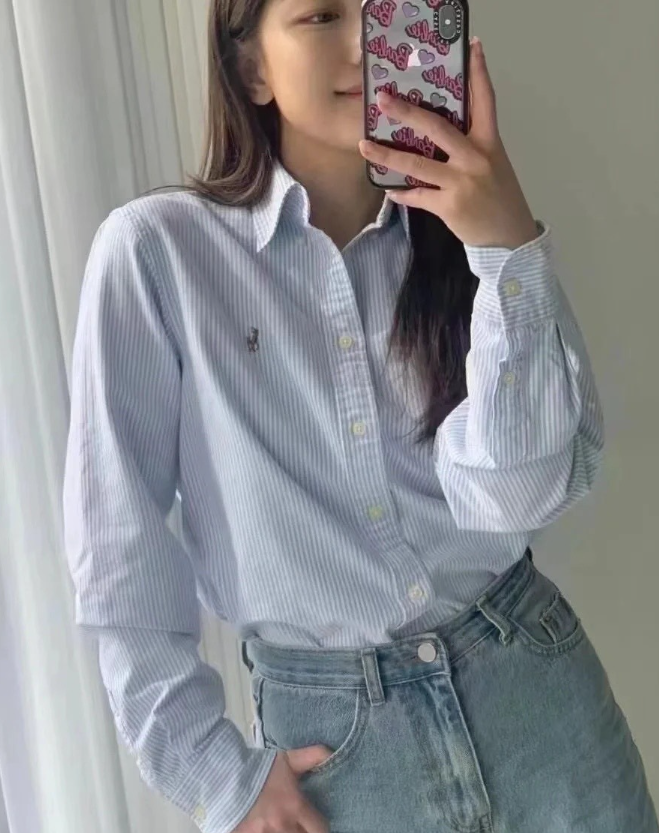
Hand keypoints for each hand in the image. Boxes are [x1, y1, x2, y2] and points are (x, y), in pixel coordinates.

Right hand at [232, 746, 331, 832]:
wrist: (222, 776)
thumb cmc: (258, 768)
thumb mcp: (287, 759)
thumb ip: (312, 756)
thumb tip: (333, 752)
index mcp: (295, 806)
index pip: (321, 829)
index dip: (321, 827)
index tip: (316, 823)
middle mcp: (282, 826)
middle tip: (300, 825)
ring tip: (284, 827)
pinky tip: (267, 830)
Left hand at [358, 37, 538, 249]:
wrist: (509, 237)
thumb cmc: (499, 198)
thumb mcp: (493, 164)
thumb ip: (471, 147)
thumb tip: (437, 134)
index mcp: (489, 143)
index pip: (485, 100)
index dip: (479, 73)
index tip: (473, 46)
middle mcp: (475, 158)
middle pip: (437, 127)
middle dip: (407, 113)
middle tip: (384, 100)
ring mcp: (461, 182)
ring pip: (418, 164)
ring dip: (387, 155)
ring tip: (365, 147)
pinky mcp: (449, 206)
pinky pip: (418, 196)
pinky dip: (402, 193)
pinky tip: (389, 189)